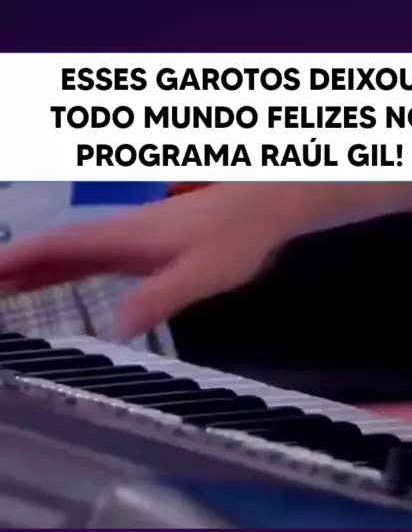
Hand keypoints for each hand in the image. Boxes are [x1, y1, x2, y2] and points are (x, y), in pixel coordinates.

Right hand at [0, 183, 292, 336]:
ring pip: (71, 252)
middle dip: (17, 264)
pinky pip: (90, 257)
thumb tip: (120, 327)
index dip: (23, 257)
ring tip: (2, 284)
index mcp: (128, 237)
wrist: (264, 205)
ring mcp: (130, 238)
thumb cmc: (237, 236)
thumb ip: (163, 296)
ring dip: (34, 266)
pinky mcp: (142, 246)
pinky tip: (51, 278)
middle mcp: (121, 234)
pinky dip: (62, 267)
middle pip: (58, 247)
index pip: (63, 246)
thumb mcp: (203, 273)